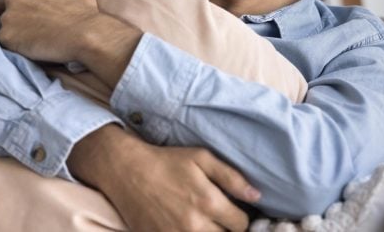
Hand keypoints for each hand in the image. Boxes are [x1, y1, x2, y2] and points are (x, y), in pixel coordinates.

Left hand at [0, 0, 97, 62]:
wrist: (85, 35)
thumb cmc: (84, 14)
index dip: (10, 5)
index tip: (21, 14)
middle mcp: (14, 0)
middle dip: (10, 19)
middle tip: (26, 29)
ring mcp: (8, 20)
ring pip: (4, 29)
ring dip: (15, 35)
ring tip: (33, 42)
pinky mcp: (7, 38)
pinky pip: (7, 45)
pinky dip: (17, 48)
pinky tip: (33, 50)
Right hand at [70, 125, 259, 231]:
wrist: (127, 171)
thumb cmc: (166, 161)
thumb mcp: (202, 158)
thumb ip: (232, 177)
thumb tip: (256, 196)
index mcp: (209, 202)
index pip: (241, 224)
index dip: (240, 217)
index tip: (233, 211)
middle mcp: (194, 225)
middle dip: (226, 229)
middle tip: (220, 218)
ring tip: (206, 223)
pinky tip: (188, 226)